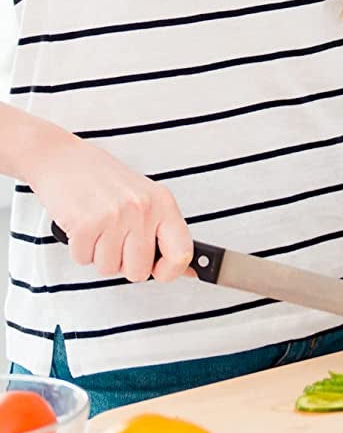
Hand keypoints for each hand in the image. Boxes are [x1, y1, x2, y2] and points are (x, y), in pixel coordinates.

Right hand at [30, 133, 192, 282]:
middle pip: (139, 271)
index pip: (182, 253)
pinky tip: (83, 227)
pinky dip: (80, 249)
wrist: (66, 161)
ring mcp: (114, 216)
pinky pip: (83, 260)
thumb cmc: (106, 181)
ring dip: (99, 255)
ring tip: (99, 229)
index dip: (171, 271)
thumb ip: (163, 232)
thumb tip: (187, 269)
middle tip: (116, 240)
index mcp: (163, 204)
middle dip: (124, 263)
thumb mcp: (145, 198)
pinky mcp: (86, 224)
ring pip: (109, 269)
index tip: (160, 271)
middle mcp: (142, 209)